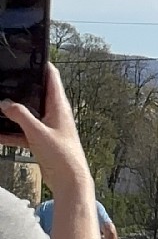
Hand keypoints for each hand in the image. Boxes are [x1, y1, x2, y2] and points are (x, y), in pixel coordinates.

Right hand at [0, 64, 92, 193]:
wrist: (70, 181)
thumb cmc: (63, 156)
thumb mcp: (38, 132)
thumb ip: (20, 116)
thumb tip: (5, 103)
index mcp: (59, 106)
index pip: (51, 77)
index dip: (41, 64)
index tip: (28, 56)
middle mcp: (55, 113)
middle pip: (36, 93)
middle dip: (21, 87)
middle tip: (6, 81)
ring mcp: (48, 126)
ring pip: (27, 113)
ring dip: (13, 112)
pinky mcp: (42, 140)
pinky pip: (23, 131)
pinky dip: (11, 132)